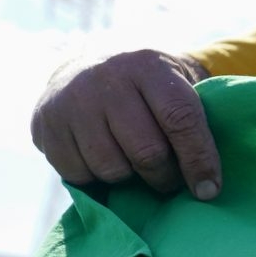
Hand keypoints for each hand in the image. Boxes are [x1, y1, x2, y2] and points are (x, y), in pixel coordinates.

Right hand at [30, 48, 221, 199]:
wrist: (85, 66)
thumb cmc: (145, 87)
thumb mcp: (176, 82)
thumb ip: (197, 117)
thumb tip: (210, 181)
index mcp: (148, 66)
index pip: (180, 119)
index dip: (199, 159)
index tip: (209, 190)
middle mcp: (107, 79)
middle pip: (147, 152)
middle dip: (165, 177)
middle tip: (170, 180)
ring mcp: (71, 101)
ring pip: (112, 168)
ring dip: (130, 178)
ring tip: (134, 164)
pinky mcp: (44, 124)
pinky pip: (78, 174)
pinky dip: (95, 177)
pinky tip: (102, 158)